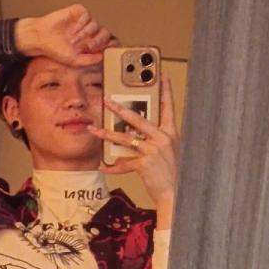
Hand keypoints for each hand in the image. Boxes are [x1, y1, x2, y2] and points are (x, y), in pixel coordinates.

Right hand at [14, 5, 116, 65]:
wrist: (41, 37)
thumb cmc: (55, 49)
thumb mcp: (73, 60)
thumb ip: (88, 60)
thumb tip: (102, 57)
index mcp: (91, 43)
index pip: (107, 42)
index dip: (110, 45)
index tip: (110, 49)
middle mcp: (90, 32)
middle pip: (104, 33)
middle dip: (98, 41)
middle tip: (88, 47)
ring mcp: (84, 21)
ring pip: (95, 24)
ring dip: (85, 34)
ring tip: (73, 40)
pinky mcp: (78, 12)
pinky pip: (87, 15)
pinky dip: (81, 24)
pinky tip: (73, 31)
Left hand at [87, 72, 178, 210]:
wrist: (176, 193)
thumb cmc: (172, 173)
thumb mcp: (169, 152)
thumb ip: (155, 140)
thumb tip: (135, 133)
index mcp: (170, 133)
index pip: (168, 106)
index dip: (165, 89)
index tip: (161, 74)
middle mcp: (162, 138)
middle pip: (138, 119)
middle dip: (120, 108)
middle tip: (107, 99)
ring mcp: (153, 150)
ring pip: (125, 138)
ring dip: (106, 133)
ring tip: (93, 129)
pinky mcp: (144, 163)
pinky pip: (124, 163)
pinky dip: (112, 167)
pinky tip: (103, 166)